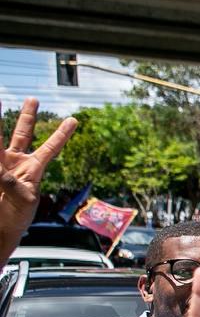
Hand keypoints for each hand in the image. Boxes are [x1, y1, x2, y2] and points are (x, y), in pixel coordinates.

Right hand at [1, 98, 76, 262]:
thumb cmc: (17, 218)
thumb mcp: (22, 201)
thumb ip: (14, 185)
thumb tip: (1, 172)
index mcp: (34, 169)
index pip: (51, 148)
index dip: (61, 134)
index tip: (74, 120)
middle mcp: (17, 161)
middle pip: (23, 133)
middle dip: (28, 116)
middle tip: (34, 99)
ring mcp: (1, 164)